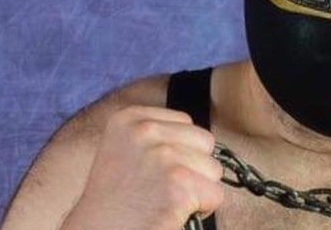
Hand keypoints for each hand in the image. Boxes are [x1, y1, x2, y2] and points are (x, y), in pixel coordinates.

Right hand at [60, 105, 223, 229]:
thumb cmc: (115, 200)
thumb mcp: (125, 149)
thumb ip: (159, 135)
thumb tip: (201, 139)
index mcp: (130, 118)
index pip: (186, 122)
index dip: (180, 150)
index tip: (154, 171)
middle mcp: (145, 131)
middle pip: (205, 141)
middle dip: (193, 167)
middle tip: (163, 188)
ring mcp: (163, 157)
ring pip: (213, 169)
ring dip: (198, 189)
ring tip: (165, 200)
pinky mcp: (178, 185)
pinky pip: (215, 195)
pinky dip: (202, 210)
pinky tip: (172, 213)